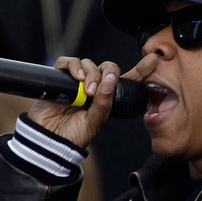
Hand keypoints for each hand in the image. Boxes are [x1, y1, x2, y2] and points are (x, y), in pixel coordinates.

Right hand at [26, 54, 156, 150]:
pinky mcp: (59, 79)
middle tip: (98, 91)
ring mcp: (77, 83)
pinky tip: (77, 77)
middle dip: (107, 74)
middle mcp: (94, 87)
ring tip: (87, 91)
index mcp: (108, 98)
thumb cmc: (73, 134)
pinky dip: (73, 66)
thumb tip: (108, 82)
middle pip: (107, 68)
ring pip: (88, 63)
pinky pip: (67, 62)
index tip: (153, 59)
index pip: (127, 80)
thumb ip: (104, 104)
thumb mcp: (95, 122)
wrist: (48, 140)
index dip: (141, 69)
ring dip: (91, 74)